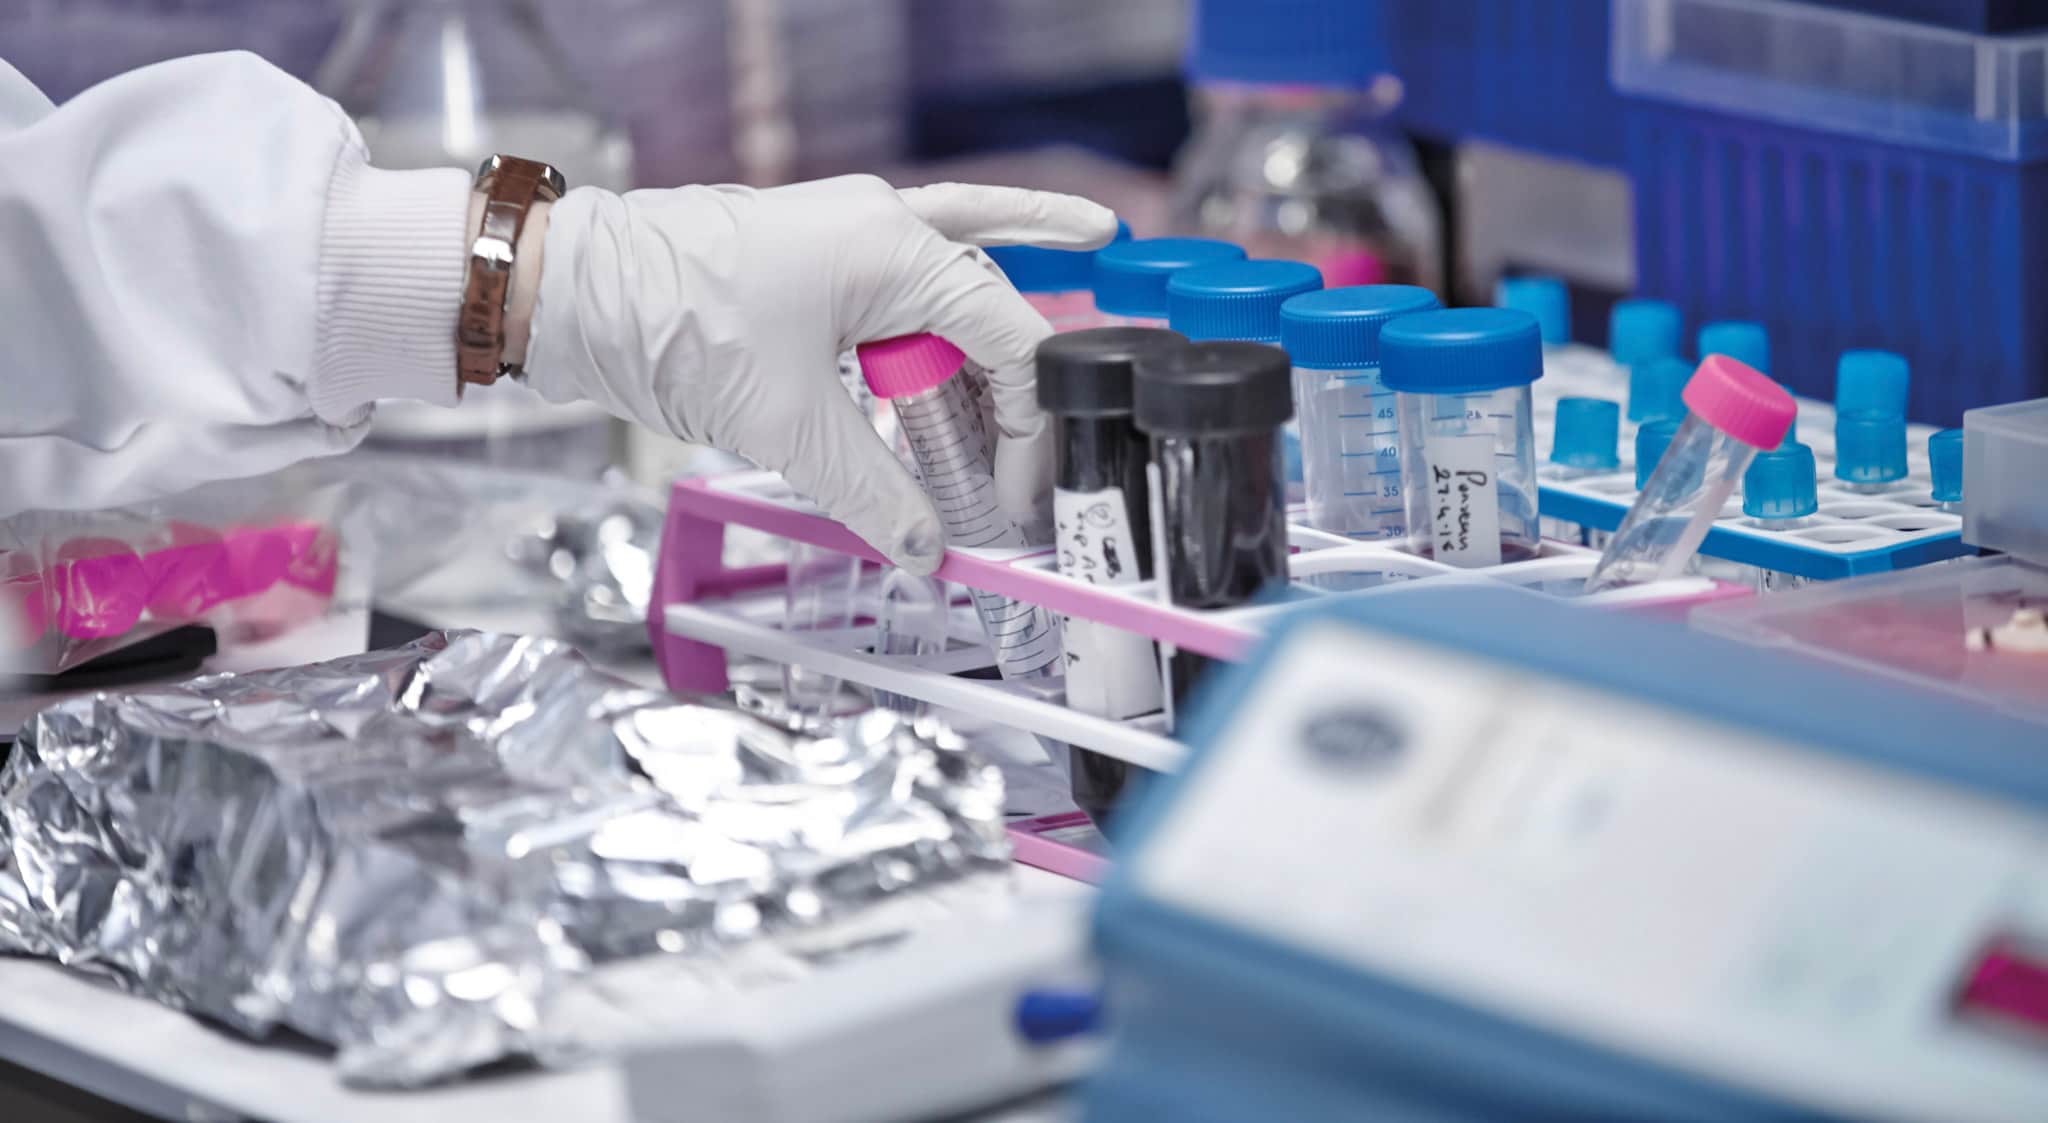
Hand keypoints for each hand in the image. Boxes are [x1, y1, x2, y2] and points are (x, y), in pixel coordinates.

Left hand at [524, 175, 1117, 573]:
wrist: (572, 288)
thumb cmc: (670, 324)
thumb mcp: (786, 427)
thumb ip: (872, 493)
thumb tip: (926, 548)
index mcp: (894, 251)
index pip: (1011, 340)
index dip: (1028, 425)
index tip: (1016, 490)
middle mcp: (885, 224)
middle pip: (992, 314)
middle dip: (1015, 396)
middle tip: (1024, 473)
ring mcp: (852, 229)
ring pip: (962, 285)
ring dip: (989, 357)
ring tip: (1016, 425)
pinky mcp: (820, 251)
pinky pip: (913, 277)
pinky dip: (948, 318)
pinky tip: (976, 335)